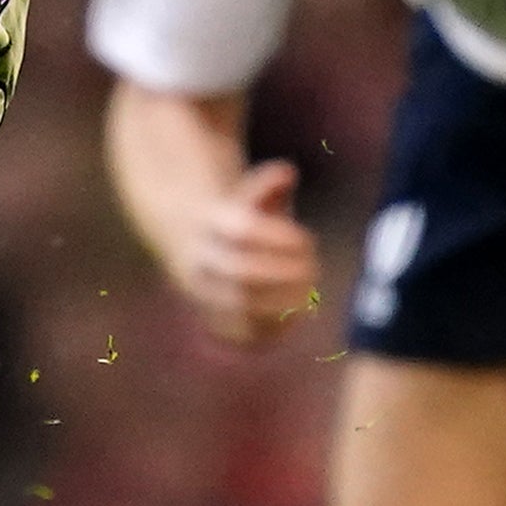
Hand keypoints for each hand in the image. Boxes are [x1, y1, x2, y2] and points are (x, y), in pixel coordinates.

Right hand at [172, 156, 322, 342]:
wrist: (193, 247)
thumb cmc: (239, 218)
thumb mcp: (251, 195)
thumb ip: (269, 184)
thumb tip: (287, 173)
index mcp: (208, 225)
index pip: (245, 231)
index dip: (282, 238)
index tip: (308, 241)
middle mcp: (199, 260)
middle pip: (241, 271)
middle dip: (285, 273)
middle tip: (313, 270)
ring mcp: (202, 293)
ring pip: (239, 305)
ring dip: (282, 301)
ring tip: (307, 293)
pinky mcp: (212, 320)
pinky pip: (240, 332)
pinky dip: (272, 326)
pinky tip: (294, 312)